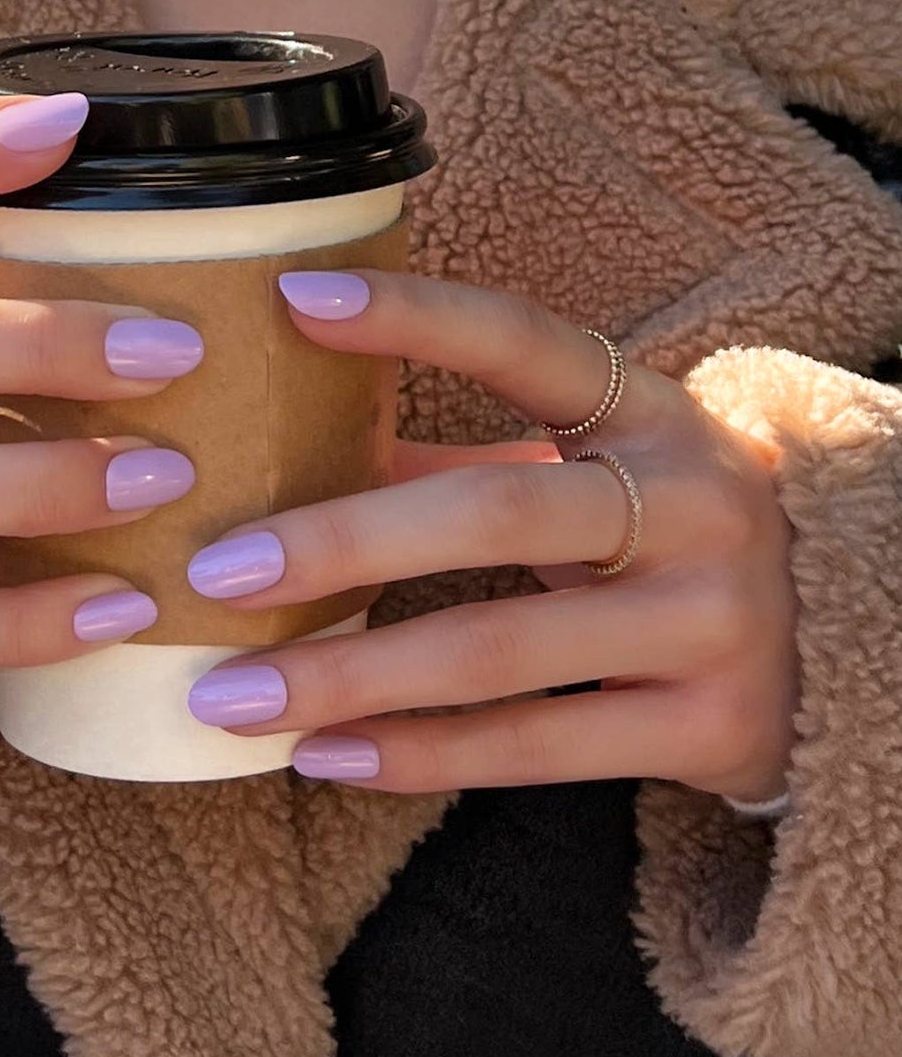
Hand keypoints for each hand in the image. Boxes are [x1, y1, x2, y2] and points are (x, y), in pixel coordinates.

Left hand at [184, 271, 797, 802]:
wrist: (843, 653)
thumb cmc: (667, 543)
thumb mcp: (588, 476)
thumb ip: (459, 459)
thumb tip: (295, 447)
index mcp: (651, 414)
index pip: (524, 343)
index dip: (413, 318)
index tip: (288, 302)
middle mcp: (696, 503)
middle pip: (495, 512)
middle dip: (343, 542)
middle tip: (217, 571)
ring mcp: (711, 619)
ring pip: (501, 648)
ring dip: (351, 674)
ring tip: (229, 696)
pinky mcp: (710, 725)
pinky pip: (537, 745)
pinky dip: (419, 754)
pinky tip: (322, 755)